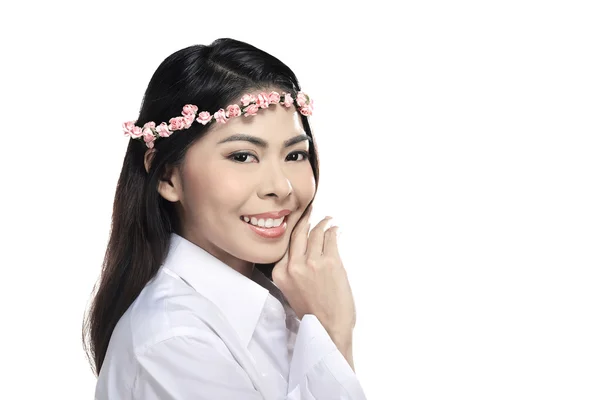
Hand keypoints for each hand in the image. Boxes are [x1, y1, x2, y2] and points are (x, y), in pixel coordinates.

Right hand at [272, 206, 356, 343]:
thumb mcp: (290, 290)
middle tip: (310, 209)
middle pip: (299, 233)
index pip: (285, 243)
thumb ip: (291, 270)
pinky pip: (331, 239)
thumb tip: (300, 249)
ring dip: (323, 223)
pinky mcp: (331, 262)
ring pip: (316, 233)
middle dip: (305, 218)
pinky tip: (335, 229)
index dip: (292, 227)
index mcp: (281, 273)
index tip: (296, 218)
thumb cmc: (312, 312)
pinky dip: (333, 231)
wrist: (328, 328)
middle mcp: (294, 265)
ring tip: (327, 220)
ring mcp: (313, 262)